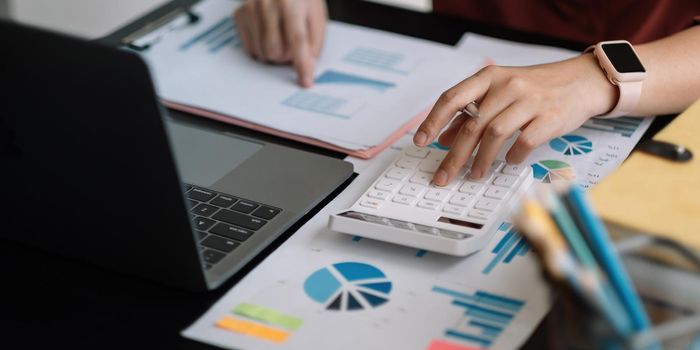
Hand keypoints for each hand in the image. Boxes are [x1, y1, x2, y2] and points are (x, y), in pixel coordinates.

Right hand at [234, 0, 326, 86]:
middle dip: (287, 57)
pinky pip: (250, 49)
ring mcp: (250, 9)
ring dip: (274, 54)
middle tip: (293, 48)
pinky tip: (268, 36)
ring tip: (281, 39)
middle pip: (275, 51)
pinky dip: (262, 49)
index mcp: (290, 2)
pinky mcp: (239, 15)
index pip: (297, 40)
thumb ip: (315, 39)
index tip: (306, 81)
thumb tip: (307, 65)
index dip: (302, 63)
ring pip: (261, 53)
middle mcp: (266, 3)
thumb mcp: (316, 13)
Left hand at [413, 54, 617, 185]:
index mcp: (489, 77)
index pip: (452, 98)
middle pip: (471, 124)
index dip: (433, 121)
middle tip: (443, 176)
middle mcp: (507, 85)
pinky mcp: (550, 117)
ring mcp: (529, 100)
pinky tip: (509, 161)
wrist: (582, 81)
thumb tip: (443, 138)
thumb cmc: (535, 89)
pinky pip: (524, 141)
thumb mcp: (500, 93)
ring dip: (481, 159)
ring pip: (495, 134)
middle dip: (454, 155)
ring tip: (474, 174)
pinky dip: (513, 156)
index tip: (421, 142)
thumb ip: (471, 113)